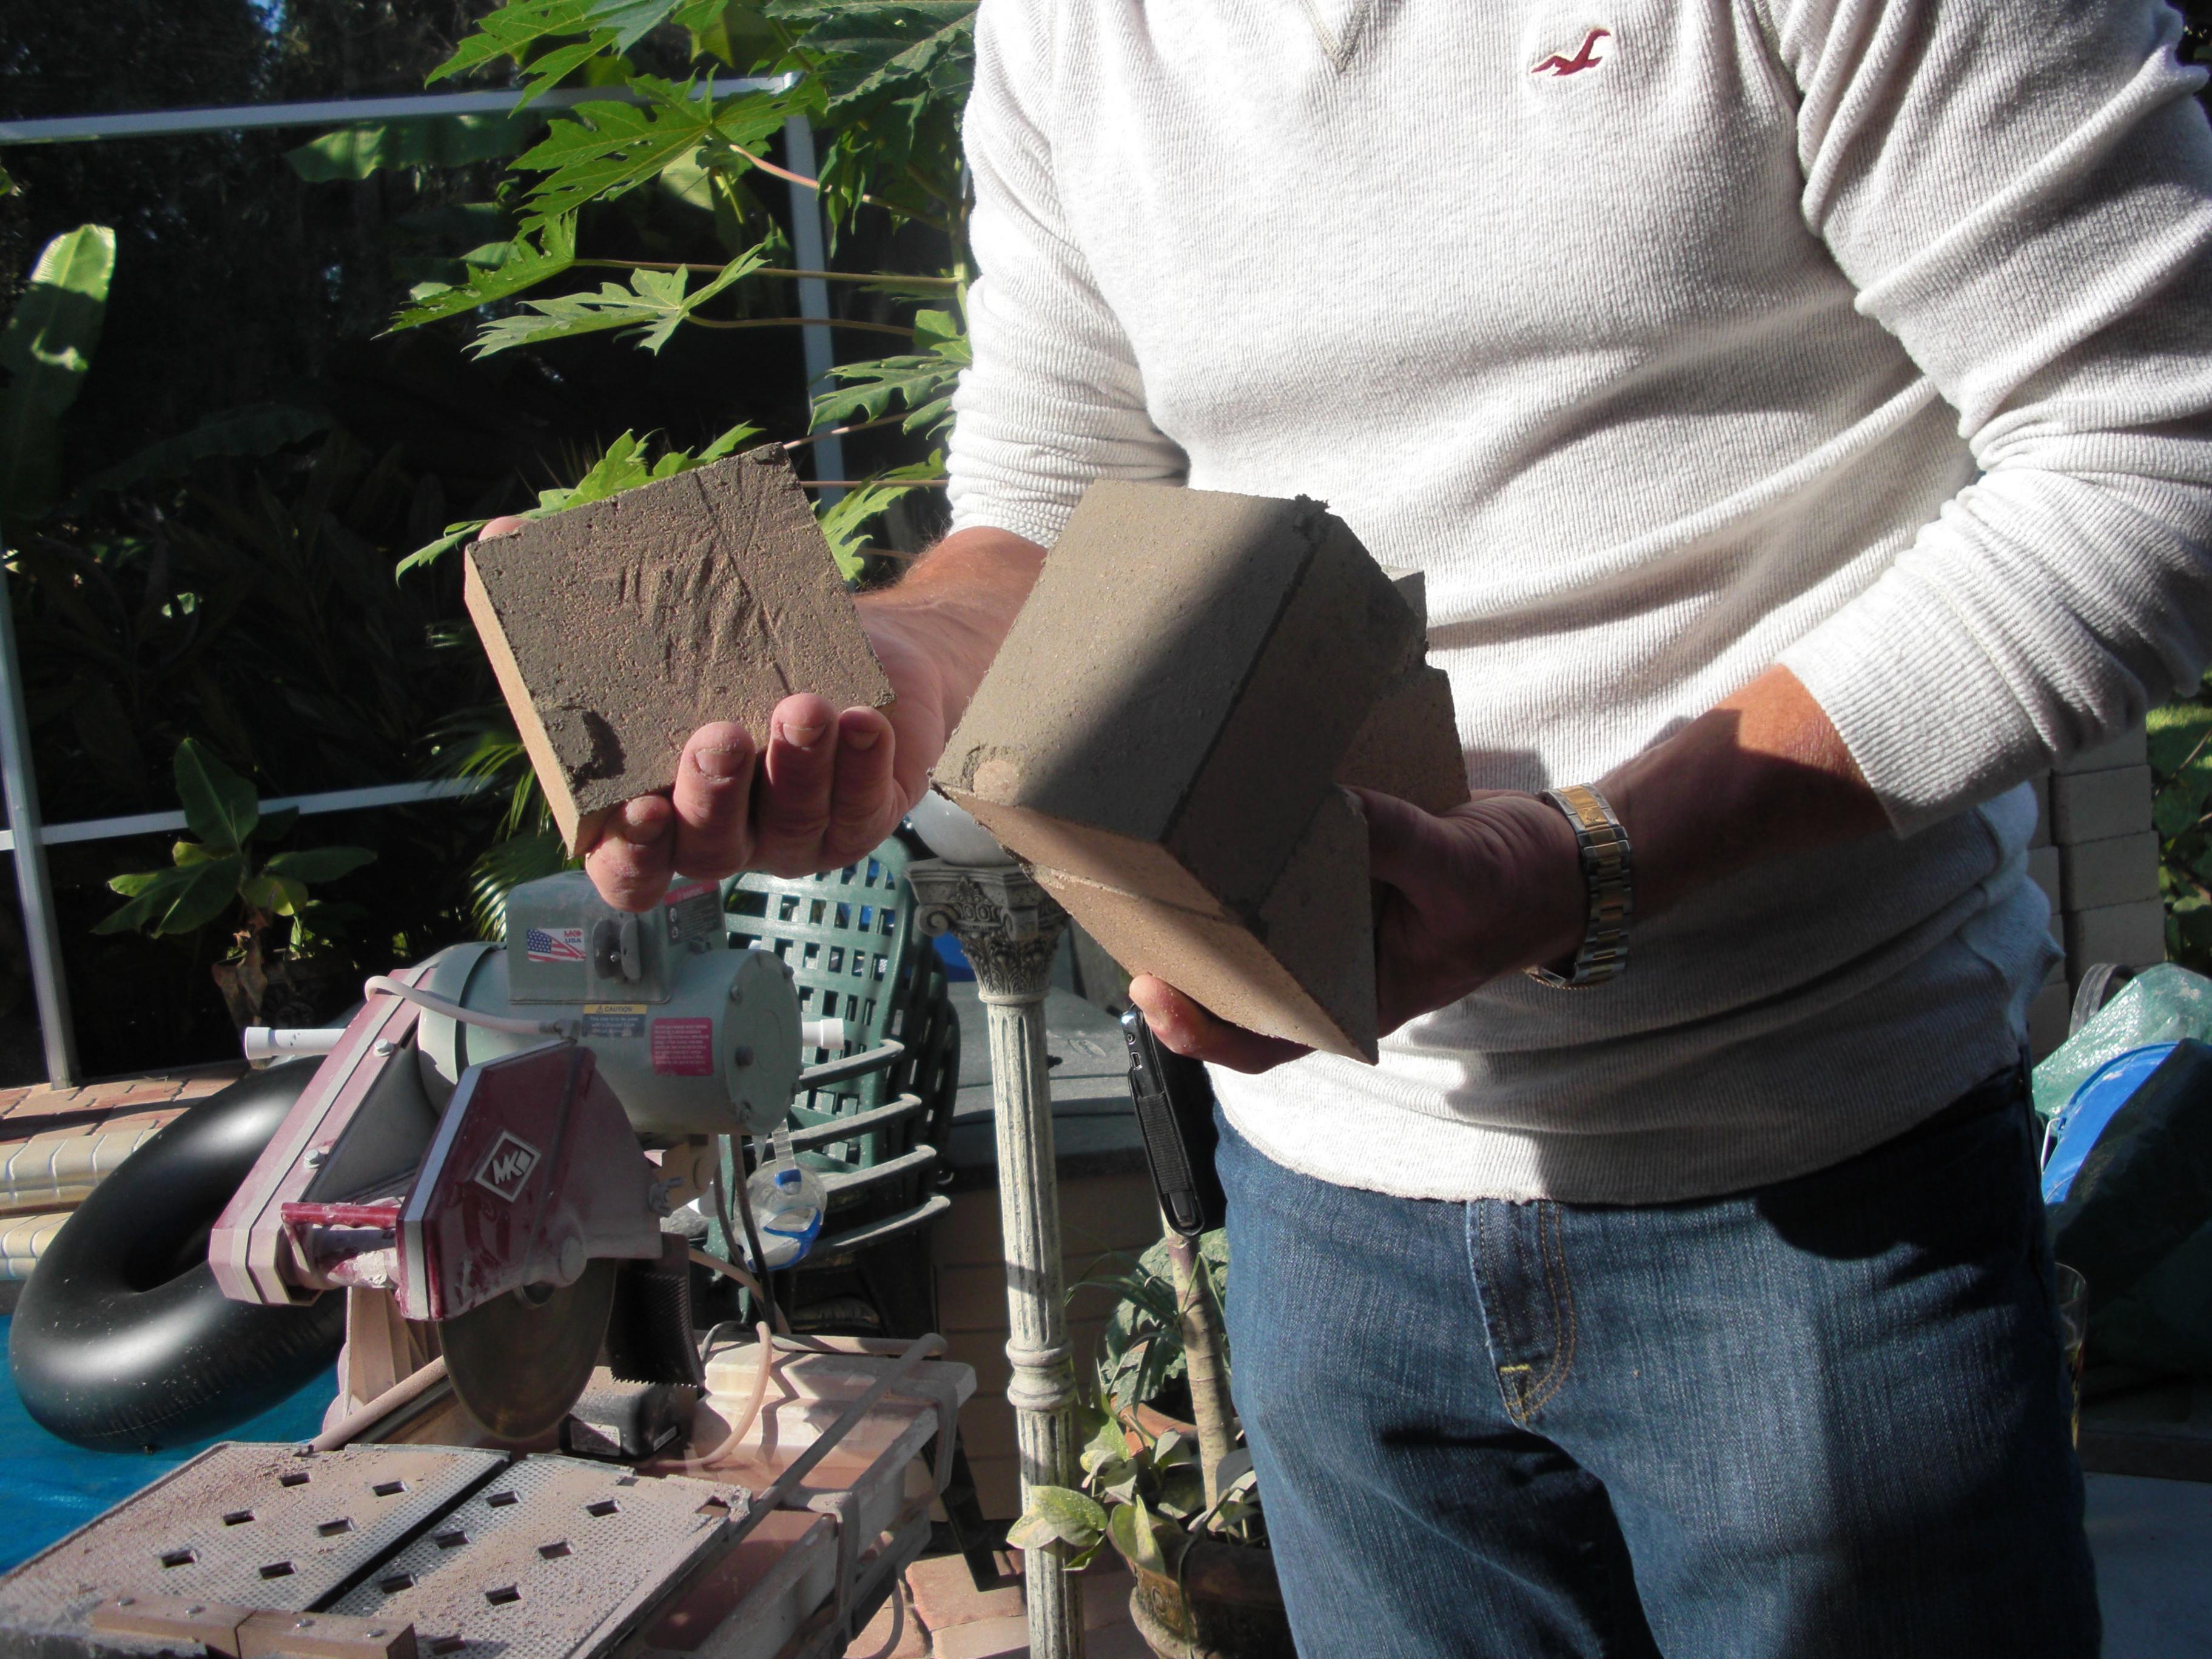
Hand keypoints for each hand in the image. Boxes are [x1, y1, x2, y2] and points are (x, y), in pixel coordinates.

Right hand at [471, 518, 1047, 910]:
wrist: (857, 651)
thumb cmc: (740, 650)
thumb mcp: (665, 624)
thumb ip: (581, 599)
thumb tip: (497, 535)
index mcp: (658, 814)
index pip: (630, 872)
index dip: (631, 855)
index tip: (637, 809)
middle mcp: (723, 838)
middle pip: (710, 849)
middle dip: (712, 795)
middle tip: (717, 735)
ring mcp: (795, 838)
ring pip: (791, 824)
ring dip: (794, 768)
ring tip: (800, 707)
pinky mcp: (862, 819)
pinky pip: (862, 805)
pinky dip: (861, 763)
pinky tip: (860, 718)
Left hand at [1130, 787, 1585, 1072]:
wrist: (1563, 858)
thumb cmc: (1518, 885)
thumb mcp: (1459, 869)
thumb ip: (1397, 842)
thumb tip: (1335, 808)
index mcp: (1355, 997)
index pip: (1264, 1042)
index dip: (1202, 1031)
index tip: (1153, 994)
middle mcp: (1331, 967)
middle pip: (1236, 984)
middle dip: (1178, 960)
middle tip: (1121, 914)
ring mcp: (1330, 921)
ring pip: (1248, 927)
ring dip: (1201, 903)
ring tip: (1144, 866)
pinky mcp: (1335, 872)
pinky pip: (1278, 873)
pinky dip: (1248, 852)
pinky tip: (1213, 815)